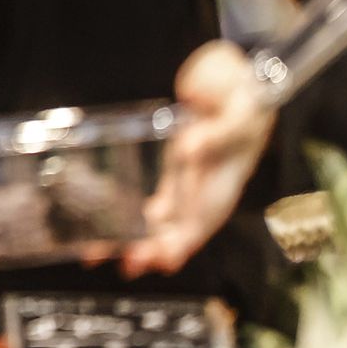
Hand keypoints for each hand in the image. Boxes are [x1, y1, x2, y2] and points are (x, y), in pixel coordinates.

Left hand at [124, 41, 275, 276]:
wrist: (243, 84)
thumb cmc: (246, 101)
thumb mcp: (238, 114)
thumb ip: (216, 134)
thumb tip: (188, 151)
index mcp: (222, 186)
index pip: (201, 224)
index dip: (182, 245)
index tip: (162, 261)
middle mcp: (203, 192)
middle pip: (175, 231)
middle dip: (150, 251)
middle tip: (123, 263)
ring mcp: (186, 183)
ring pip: (157, 221)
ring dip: (132, 238)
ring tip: (100, 254)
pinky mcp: (172, 169)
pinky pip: (151, 199)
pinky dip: (129, 213)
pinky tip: (106, 224)